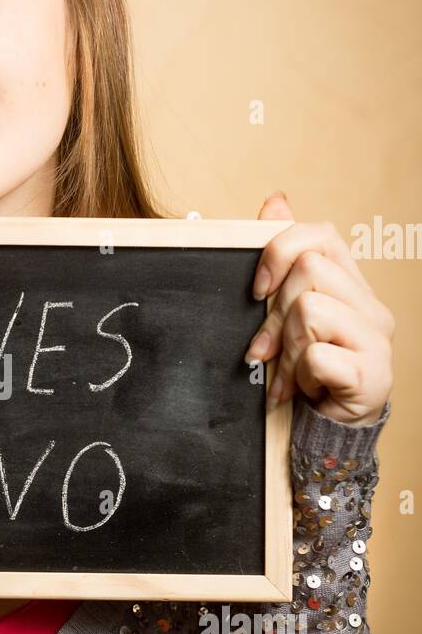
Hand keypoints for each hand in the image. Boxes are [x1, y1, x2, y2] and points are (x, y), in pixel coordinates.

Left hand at [244, 194, 393, 425]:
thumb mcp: (287, 313)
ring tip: (290, 375)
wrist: (329, 433)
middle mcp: (372, 306)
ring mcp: (377, 340)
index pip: (321, 234)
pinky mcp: (373, 375)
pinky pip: (317, 356)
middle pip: (308, 271)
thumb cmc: (307, 372)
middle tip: (269, 352)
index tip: (257, 289)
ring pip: (309, 311)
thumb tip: (276, 200)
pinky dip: (299, 377)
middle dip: (274, 315)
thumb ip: (285, 261)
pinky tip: (307, 390)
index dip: (280, 251)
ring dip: (286, 351)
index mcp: (351, 285)